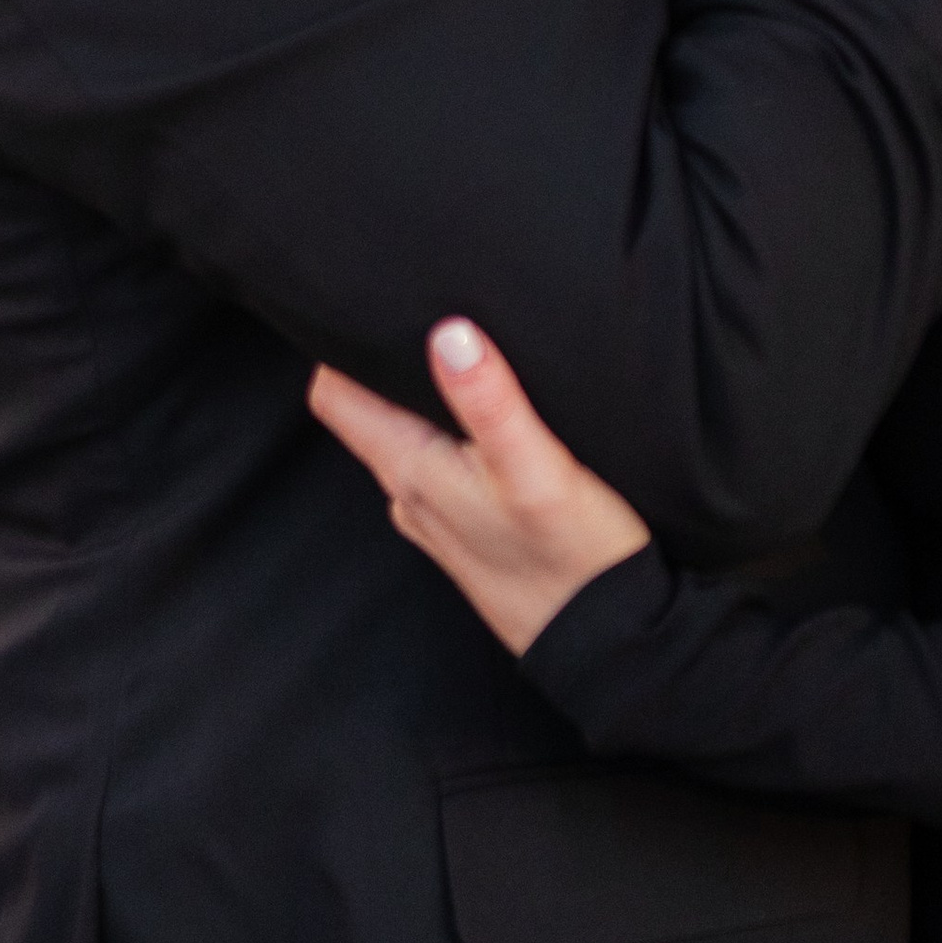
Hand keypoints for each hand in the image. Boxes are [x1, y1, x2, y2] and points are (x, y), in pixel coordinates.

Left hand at [309, 320, 650, 655]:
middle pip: (364, 412)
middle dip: (380, 360)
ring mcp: (436, 516)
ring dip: (414, 396)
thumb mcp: (537, 470)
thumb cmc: (575, 557)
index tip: (364, 299)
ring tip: (447, 348)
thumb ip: (490, 403)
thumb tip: (448, 331)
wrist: (607, 643)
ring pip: (401, 437)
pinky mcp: (469, 529)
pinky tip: (482, 418)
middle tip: (409, 305)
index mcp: (410, 471)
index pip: (334, 396)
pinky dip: (445, 430)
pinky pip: (437, 463)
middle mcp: (408, 494)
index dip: (337, 343)